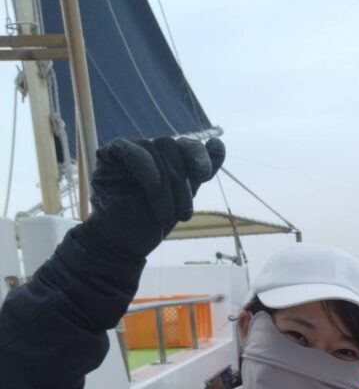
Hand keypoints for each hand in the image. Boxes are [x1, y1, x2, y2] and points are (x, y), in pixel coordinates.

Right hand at [86, 136, 225, 258]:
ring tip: (166, 216)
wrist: (123, 243)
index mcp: (168, 158)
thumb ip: (198, 173)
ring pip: (158, 150)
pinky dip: (147, 173)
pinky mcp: (110, 154)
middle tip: (183, 216)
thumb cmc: (152, 222)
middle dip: (183, 183)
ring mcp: (130, 149)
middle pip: (175, 148)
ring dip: (166, 187)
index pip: (188, 145)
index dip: (199, 156)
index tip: (204, 175)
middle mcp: (150, 149)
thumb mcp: (182, 198)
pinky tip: (151, 191)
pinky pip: (134, 152)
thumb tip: (218, 144)